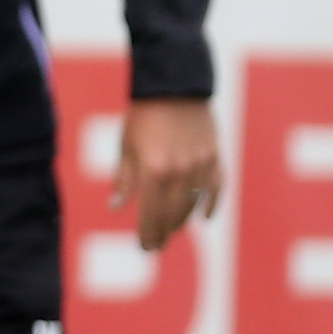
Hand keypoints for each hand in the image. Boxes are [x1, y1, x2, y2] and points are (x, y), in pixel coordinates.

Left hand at [116, 95, 222, 250]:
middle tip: (156, 246)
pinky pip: (216, 189)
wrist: (174, 86)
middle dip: (163, 233)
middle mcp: (179, 172)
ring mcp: (200, 166)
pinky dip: (211, 205)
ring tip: (172, 231)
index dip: (147, 234)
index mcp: (152, 171)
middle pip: (172, 215)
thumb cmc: (143, 116)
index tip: (144, 248)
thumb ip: (124, 180)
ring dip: (182, 221)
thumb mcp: (126, 148)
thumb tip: (116, 208)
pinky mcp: (215, 158)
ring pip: (193, 205)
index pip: (150, 215)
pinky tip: (203, 218)